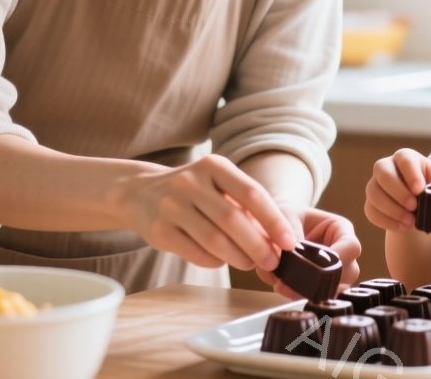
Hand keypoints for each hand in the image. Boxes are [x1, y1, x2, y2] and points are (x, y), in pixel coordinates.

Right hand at [123, 154, 296, 271]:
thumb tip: (280, 239)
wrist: (140, 192)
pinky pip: (194, 252)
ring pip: (214, 239)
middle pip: (233, 220)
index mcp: (213, 166)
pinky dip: (214, 261)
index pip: (252, 193)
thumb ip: (246, 206)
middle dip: (259, 245)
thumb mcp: (218, 185)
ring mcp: (171, 205)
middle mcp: (190, 182)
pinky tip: (222, 260)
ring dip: (239, 257)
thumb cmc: (194, 192)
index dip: (274, 221)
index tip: (290, 242)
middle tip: (273, 261)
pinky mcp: (158, 230)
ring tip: (250, 263)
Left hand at [255, 207, 363, 299]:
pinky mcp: (319, 286)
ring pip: (334, 290)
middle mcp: (342, 253)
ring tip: (281, 283)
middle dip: (322, 280)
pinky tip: (281, 286)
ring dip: (309, 291)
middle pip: (348, 273)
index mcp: (341, 230)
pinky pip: (316, 297)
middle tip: (296, 280)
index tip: (317, 264)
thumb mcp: (286, 217)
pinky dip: (298, 295)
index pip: (351, 247)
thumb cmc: (285, 216)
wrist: (274, 228)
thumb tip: (291, 255)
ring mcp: (332, 272)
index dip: (339, 257)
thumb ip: (291, 232)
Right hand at [364, 148, 430, 232]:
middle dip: (398, 191)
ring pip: (373, 192)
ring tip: (411, 222)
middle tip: (413, 206)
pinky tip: (403, 227)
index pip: (405, 160)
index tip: (420, 190)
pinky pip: (371, 211)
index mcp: (405, 157)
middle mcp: (386, 166)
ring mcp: (375, 184)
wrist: (420, 207)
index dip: (411, 174)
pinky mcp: (370, 203)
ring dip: (392, 209)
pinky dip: (387, 221)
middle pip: (383, 172)